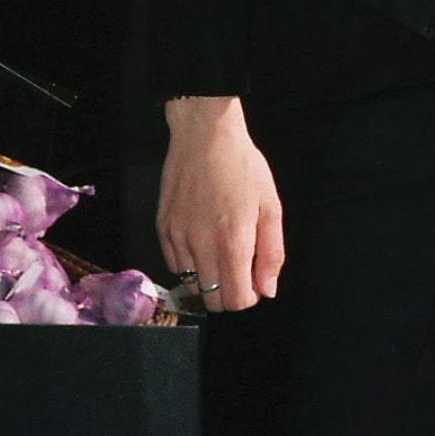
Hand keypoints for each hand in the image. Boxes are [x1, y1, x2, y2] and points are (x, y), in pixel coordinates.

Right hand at [155, 95, 284, 313]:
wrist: (204, 135)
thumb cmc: (241, 166)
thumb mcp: (270, 206)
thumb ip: (271, 253)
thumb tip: (267, 290)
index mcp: (232, 242)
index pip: (236, 301)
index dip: (249, 297)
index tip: (253, 281)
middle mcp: (201, 245)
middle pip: (212, 300)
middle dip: (229, 292)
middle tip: (238, 267)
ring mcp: (178, 238)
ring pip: (192, 285)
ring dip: (208, 279)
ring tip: (219, 251)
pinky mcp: (163, 228)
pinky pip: (175, 265)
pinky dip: (190, 263)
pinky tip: (202, 241)